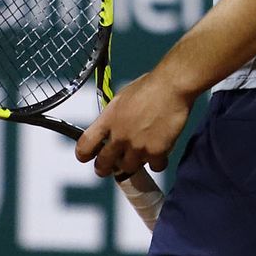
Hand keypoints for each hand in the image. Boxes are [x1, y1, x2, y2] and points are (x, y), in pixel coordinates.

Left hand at [74, 71, 192, 178]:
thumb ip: (113, 117)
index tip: (86, 157)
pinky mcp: (156, 152)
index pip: (85, 144)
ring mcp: (138, 146)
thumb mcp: (122, 98)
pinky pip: (154, 167)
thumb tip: (111, 128)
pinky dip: (157, 162)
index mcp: (108, 119)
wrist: (172, 86)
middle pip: (104, 164)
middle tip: (108, 168)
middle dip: (104, 168)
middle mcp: (120, 136)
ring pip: (129, 169)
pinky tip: (160, 152)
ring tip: (139, 154)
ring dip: (133, 163)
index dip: (83, 154)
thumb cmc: (149, 86)